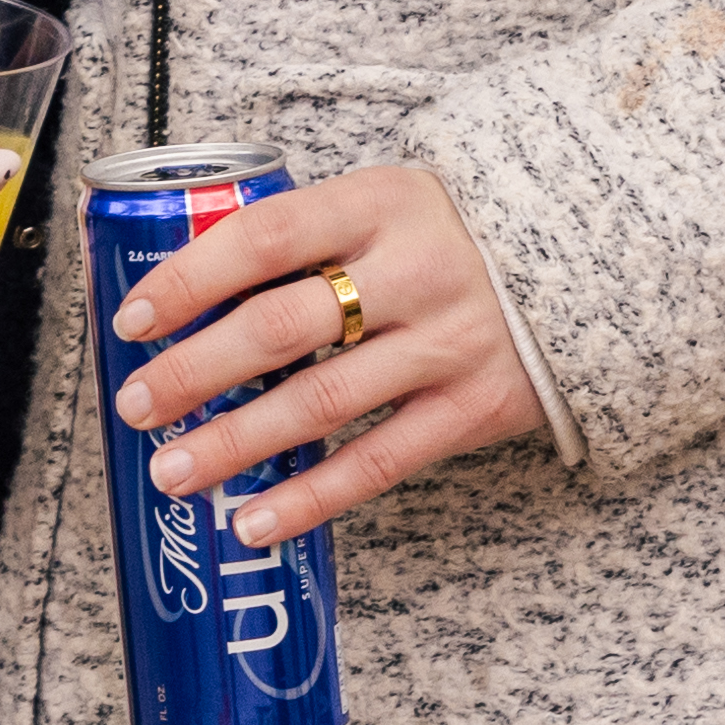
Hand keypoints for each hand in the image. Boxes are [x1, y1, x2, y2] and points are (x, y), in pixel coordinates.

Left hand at [109, 159, 544, 544]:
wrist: (590, 263)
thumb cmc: (450, 235)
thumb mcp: (386, 203)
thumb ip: (307, 236)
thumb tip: (188, 292)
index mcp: (379, 203)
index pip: (266, 236)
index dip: (191, 277)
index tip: (133, 317)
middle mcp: (412, 273)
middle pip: (281, 327)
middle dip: (194, 370)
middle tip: (135, 405)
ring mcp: (446, 345)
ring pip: (319, 404)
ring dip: (234, 443)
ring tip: (171, 472)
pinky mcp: (471, 410)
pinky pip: (376, 464)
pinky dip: (308, 498)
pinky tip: (252, 521)